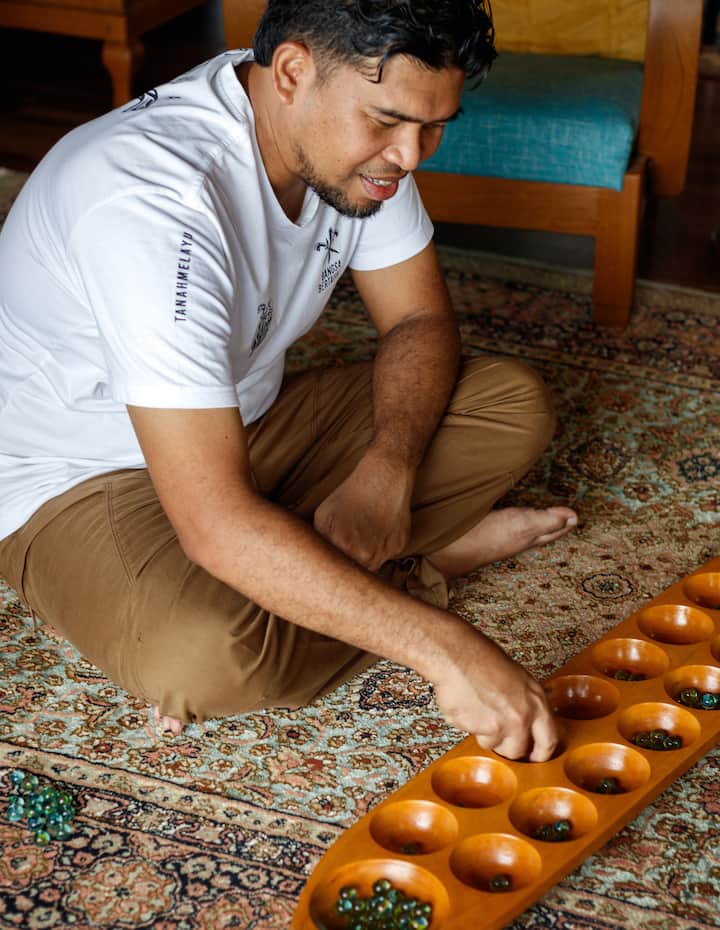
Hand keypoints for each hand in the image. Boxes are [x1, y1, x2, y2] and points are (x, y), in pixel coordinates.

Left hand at [313, 447, 413, 570]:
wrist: (384, 477)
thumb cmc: (351, 494)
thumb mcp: (323, 516)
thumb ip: (318, 542)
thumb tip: (314, 562)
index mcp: (342, 547)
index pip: (334, 574)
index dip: (331, 570)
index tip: (329, 564)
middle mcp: (365, 555)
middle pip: (353, 574)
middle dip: (347, 566)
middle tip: (345, 548)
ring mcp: (384, 553)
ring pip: (370, 568)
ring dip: (364, 559)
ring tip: (361, 537)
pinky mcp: (398, 547)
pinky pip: (386, 557)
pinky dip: (380, 549)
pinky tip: (376, 531)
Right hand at [430, 627, 558, 761]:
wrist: (457, 654)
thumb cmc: (484, 659)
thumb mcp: (519, 678)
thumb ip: (528, 703)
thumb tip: (531, 722)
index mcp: (536, 702)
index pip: (548, 741)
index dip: (540, 753)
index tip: (534, 756)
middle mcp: (520, 717)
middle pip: (518, 751)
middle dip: (507, 747)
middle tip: (498, 734)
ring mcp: (498, 725)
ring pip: (492, 745)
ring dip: (484, 733)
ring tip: (477, 708)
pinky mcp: (476, 729)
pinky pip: (472, 735)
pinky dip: (467, 724)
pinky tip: (465, 704)